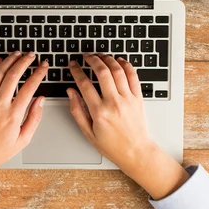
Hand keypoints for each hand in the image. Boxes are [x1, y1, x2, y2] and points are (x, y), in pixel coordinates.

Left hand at [0, 52, 48, 191]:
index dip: (39, 73)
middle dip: (24, 62)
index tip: (44, 66)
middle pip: (13, 75)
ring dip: (8, 61)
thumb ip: (34, 118)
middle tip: (31, 56)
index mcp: (13, 115)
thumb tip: (40, 100)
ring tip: (17, 54)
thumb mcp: (23, 139)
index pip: (29, 87)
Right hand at [67, 54, 189, 199]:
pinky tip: (119, 61)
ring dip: (108, 59)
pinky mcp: (138, 98)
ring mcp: (128, 99)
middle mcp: (114, 103)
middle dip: (92, 60)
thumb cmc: (112, 145)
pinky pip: (133, 76)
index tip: (73, 65)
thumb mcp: (88, 132)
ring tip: (100, 56)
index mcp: (99, 112)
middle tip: (86, 56)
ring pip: (118, 71)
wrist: (136, 152)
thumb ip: (77, 110)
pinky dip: (126, 65)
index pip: (84, 84)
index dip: (76, 71)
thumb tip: (70, 92)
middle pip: (102, 72)